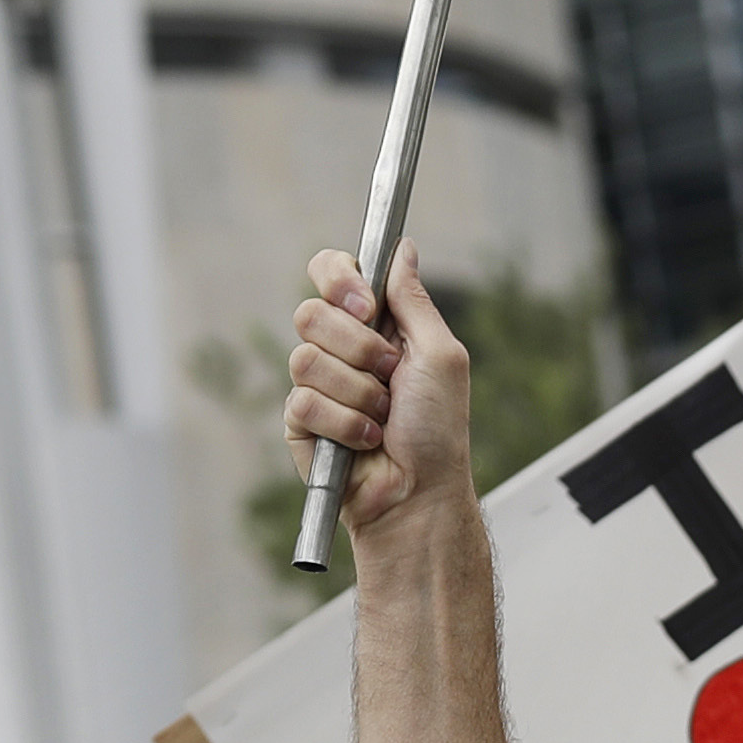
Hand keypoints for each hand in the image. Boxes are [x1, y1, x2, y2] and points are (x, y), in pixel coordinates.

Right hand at [283, 244, 474, 542]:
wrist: (419, 494)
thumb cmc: (438, 430)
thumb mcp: (440, 355)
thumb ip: (414, 300)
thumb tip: (401, 249)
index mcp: (375, 325)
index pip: (332, 273)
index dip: (338, 279)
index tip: (364, 304)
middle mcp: (342, 350)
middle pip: (310, 312)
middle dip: (356, 347)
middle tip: (388, 374)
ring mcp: (318, 386)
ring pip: (303, 358)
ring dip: (356, 392)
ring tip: (381, 417)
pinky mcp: (301, 423)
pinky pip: (303, 403)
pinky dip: (343, 424)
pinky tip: (364, 441)